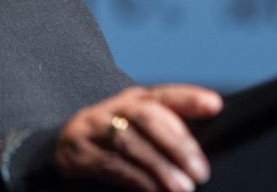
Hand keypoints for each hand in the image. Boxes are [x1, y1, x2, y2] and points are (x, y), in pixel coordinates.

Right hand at [54, 84, 221, 191]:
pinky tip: (155, 191)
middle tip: (200, 171)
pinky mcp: (81, 154)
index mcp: (133, 100)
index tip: (214, 105)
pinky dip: (137, 179)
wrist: (62, 148)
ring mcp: (94, 129)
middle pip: (147, 116)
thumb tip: (202, 156)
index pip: (164, 94)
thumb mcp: (137, 129)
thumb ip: (167, 135)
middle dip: (177, 143)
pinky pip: (112, 165)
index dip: (188, 98)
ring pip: (130, 142)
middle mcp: (112, 108)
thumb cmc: (111, 141)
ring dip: (160, 166)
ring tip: (182, 188)